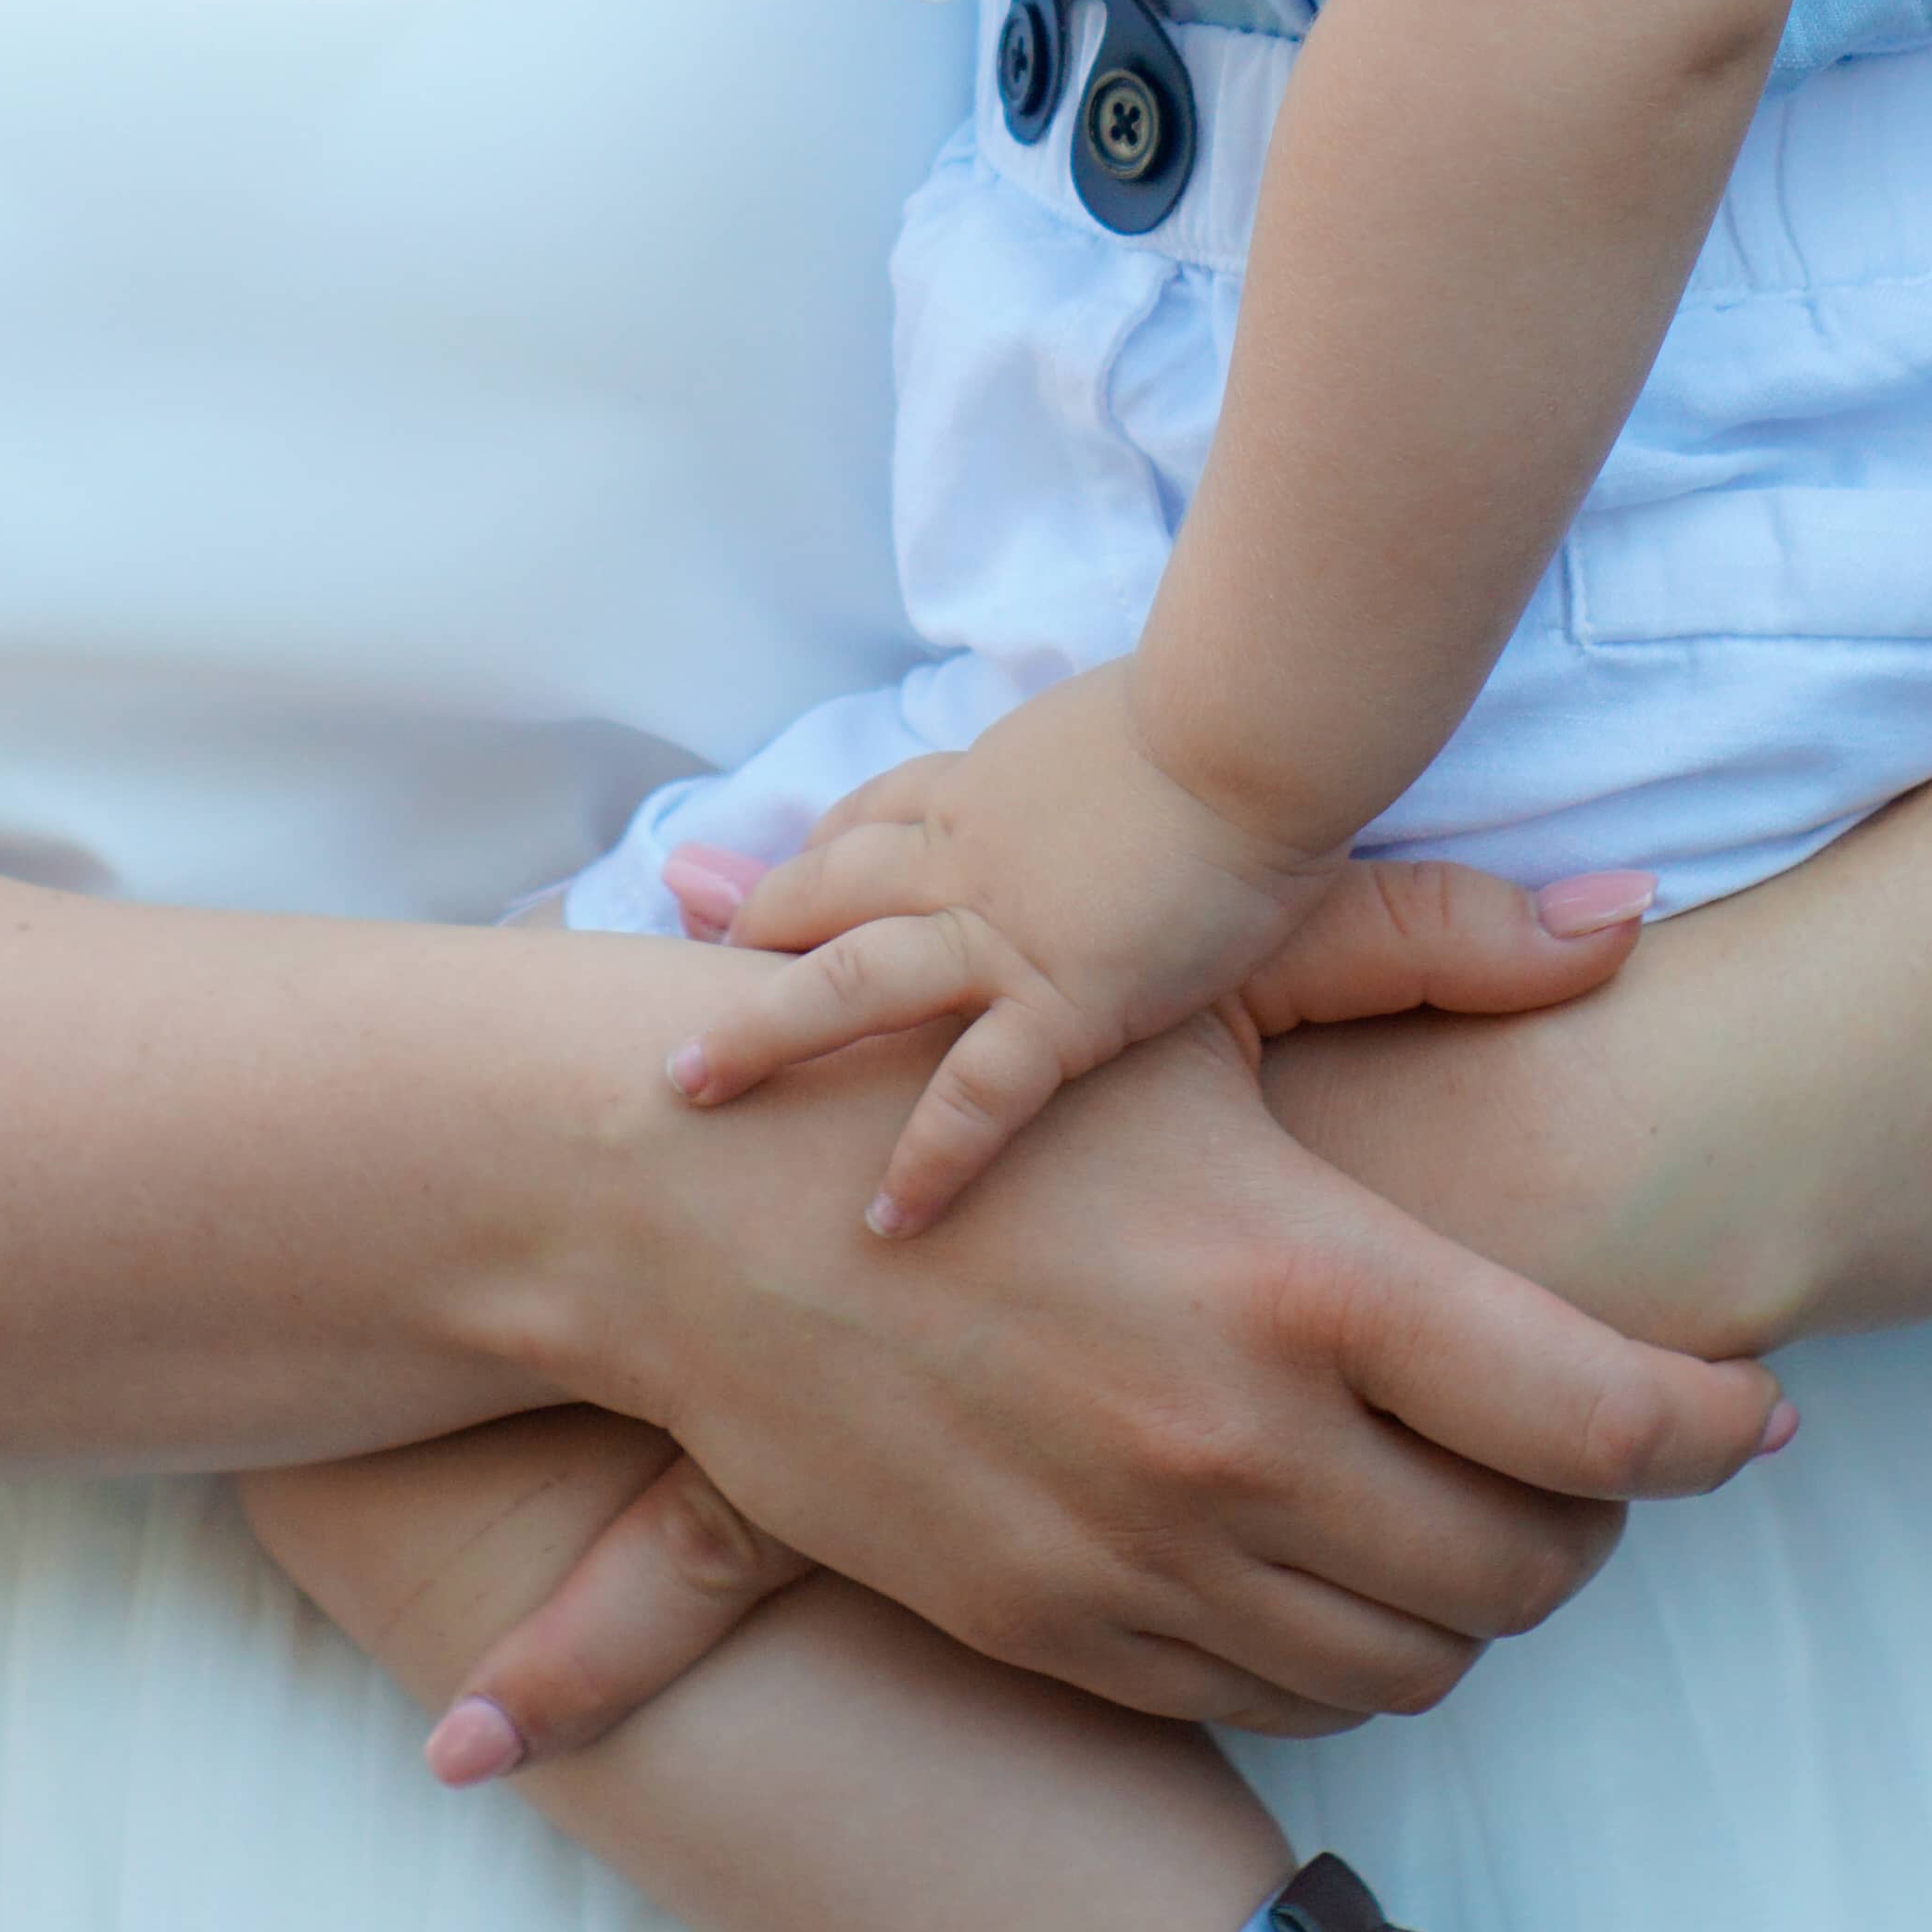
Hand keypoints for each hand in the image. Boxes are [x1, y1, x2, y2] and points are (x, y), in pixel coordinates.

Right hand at [507, 868, 1764, 1763]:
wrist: (702, 1201)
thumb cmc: (974, 1059)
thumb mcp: (1204, 987)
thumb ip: (1426, 944)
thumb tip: (1625, 917)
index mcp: (1302, 1281)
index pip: (1597, 1418)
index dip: (1707, 1428)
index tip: (1747, 1409)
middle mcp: (1244, 1447)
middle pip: (1526, 1564)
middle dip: (1600, 1519)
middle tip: (1599, 1446)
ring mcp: (1147, 1559)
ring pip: (1411, 1655)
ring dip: (1476, 1594)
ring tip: (1473, 1494)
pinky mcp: (1061, 1629)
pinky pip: (1272, 1695)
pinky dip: (1341, 1643)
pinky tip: (1332, 1543)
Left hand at [666, 667, 1343, 1231]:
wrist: (1253, 722)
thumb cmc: (1223, 710)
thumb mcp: (1127, 721)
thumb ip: (1093, 762)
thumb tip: (1116, 757)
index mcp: (984, 783)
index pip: (871, 820)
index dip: (815, 861)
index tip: (763, 895)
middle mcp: (964, 850)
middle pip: (825, 891)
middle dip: (749, 933)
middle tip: (678, 979)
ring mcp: (999, 926)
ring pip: (845, 983)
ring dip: (759, 1034)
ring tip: (687, 1089)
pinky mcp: (1062, 996)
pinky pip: (975, 1093)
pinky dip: (928, 1159)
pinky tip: (886, 1221)